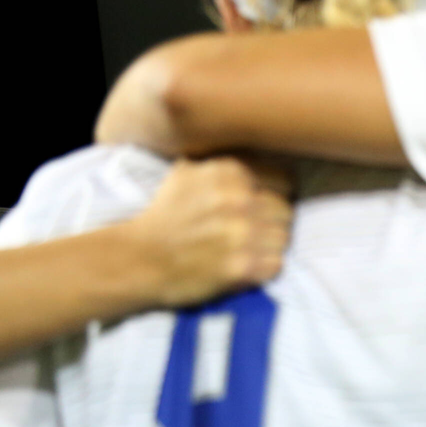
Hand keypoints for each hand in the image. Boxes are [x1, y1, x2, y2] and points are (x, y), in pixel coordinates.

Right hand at [123, 157, 293, 307]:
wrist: (139, 259)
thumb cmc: (165, 217)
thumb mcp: (186, 173)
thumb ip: (224, 166)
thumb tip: (261, 158)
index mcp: (230, 172)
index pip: (285, 180)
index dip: (274, 194)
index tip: (260, 206)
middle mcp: (240, 200)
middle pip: (287, 211)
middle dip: (272, 222)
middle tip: (252, 232)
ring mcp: (243, 234)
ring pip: (284, 238)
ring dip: (270, 246)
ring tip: (247, 249)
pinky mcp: (244, 267)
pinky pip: (277, 265)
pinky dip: (264, 268)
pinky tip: (245, 266)